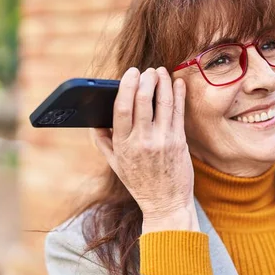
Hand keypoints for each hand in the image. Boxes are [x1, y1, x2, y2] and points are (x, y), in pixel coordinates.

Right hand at [91, 67, 198, 233]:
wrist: (166, 204)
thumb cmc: (140, 183)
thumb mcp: (116, 164)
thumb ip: (103, 141)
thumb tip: (94, 120)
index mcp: (122, 145)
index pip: (120, 108)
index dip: (126, 86)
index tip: (131, 72)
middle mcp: (142, 141)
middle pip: (143, 100)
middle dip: (146, 79)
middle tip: (147, 70)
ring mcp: (163, 140)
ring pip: (163, 102)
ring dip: (163, 82)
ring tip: (161, 72)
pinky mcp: (179, 142)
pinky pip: (179, 112)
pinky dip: (178, 94)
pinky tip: (177, 83)